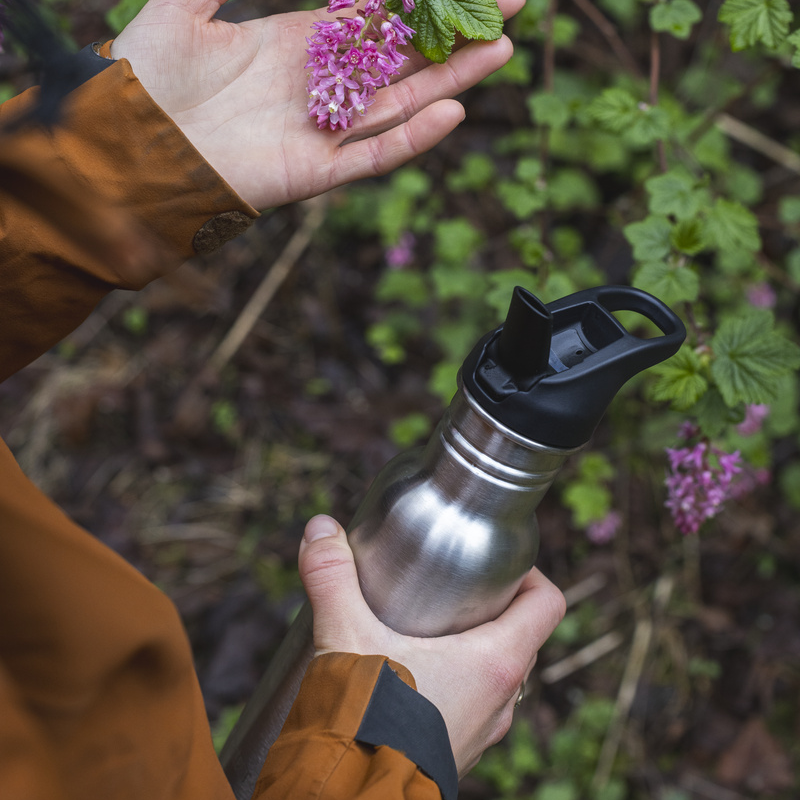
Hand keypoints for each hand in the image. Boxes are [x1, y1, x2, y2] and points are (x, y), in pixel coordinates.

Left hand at [110, 0, 523, 210]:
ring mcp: (321, 131)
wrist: (128, 148)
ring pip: (401, 103)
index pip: (374, 16)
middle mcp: (320, 86)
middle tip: (508, 5)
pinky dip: (412, 138)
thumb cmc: (146, 77)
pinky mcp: (316, 172)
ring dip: (450, 79)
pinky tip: (451, 113)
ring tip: (499, 49)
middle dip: (453, 32)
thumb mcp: (184, 4)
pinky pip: (373, 155)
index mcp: (298, 44)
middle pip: (402, 57)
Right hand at [298, 514, 565, 776]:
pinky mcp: (457, 752)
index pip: (547, 605)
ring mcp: (482, 731)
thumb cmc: (362, 723)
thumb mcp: (345, 637)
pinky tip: (413, 675)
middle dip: (494, 607)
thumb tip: (321, 527)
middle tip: (454, 588)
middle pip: (523, 637)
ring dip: (476, 648)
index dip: (531, 574)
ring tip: (431, 628)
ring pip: (499, 676)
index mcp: (494, 664)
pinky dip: (459, 683)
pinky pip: (475, 706)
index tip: (498, 562)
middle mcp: (499, 701)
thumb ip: (332, 576)